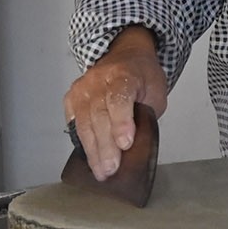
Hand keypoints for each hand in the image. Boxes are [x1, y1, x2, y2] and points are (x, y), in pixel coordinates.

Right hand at [63, 26, 167, 180]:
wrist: (126, 58)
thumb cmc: (143, 78)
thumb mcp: (156, 93)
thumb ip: (146, 116)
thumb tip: (134, 147)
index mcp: (124, 75)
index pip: (119, 99)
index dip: (122, 123)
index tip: (126, 144)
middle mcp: (98, 80)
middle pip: (100, 116)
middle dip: (106, 147)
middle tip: (111, 169)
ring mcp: (82, 89)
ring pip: (85, 123)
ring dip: (93, 151)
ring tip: (101, 171)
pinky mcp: (72, 98)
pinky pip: (75, 124)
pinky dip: (83, 143)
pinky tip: (89, 158)